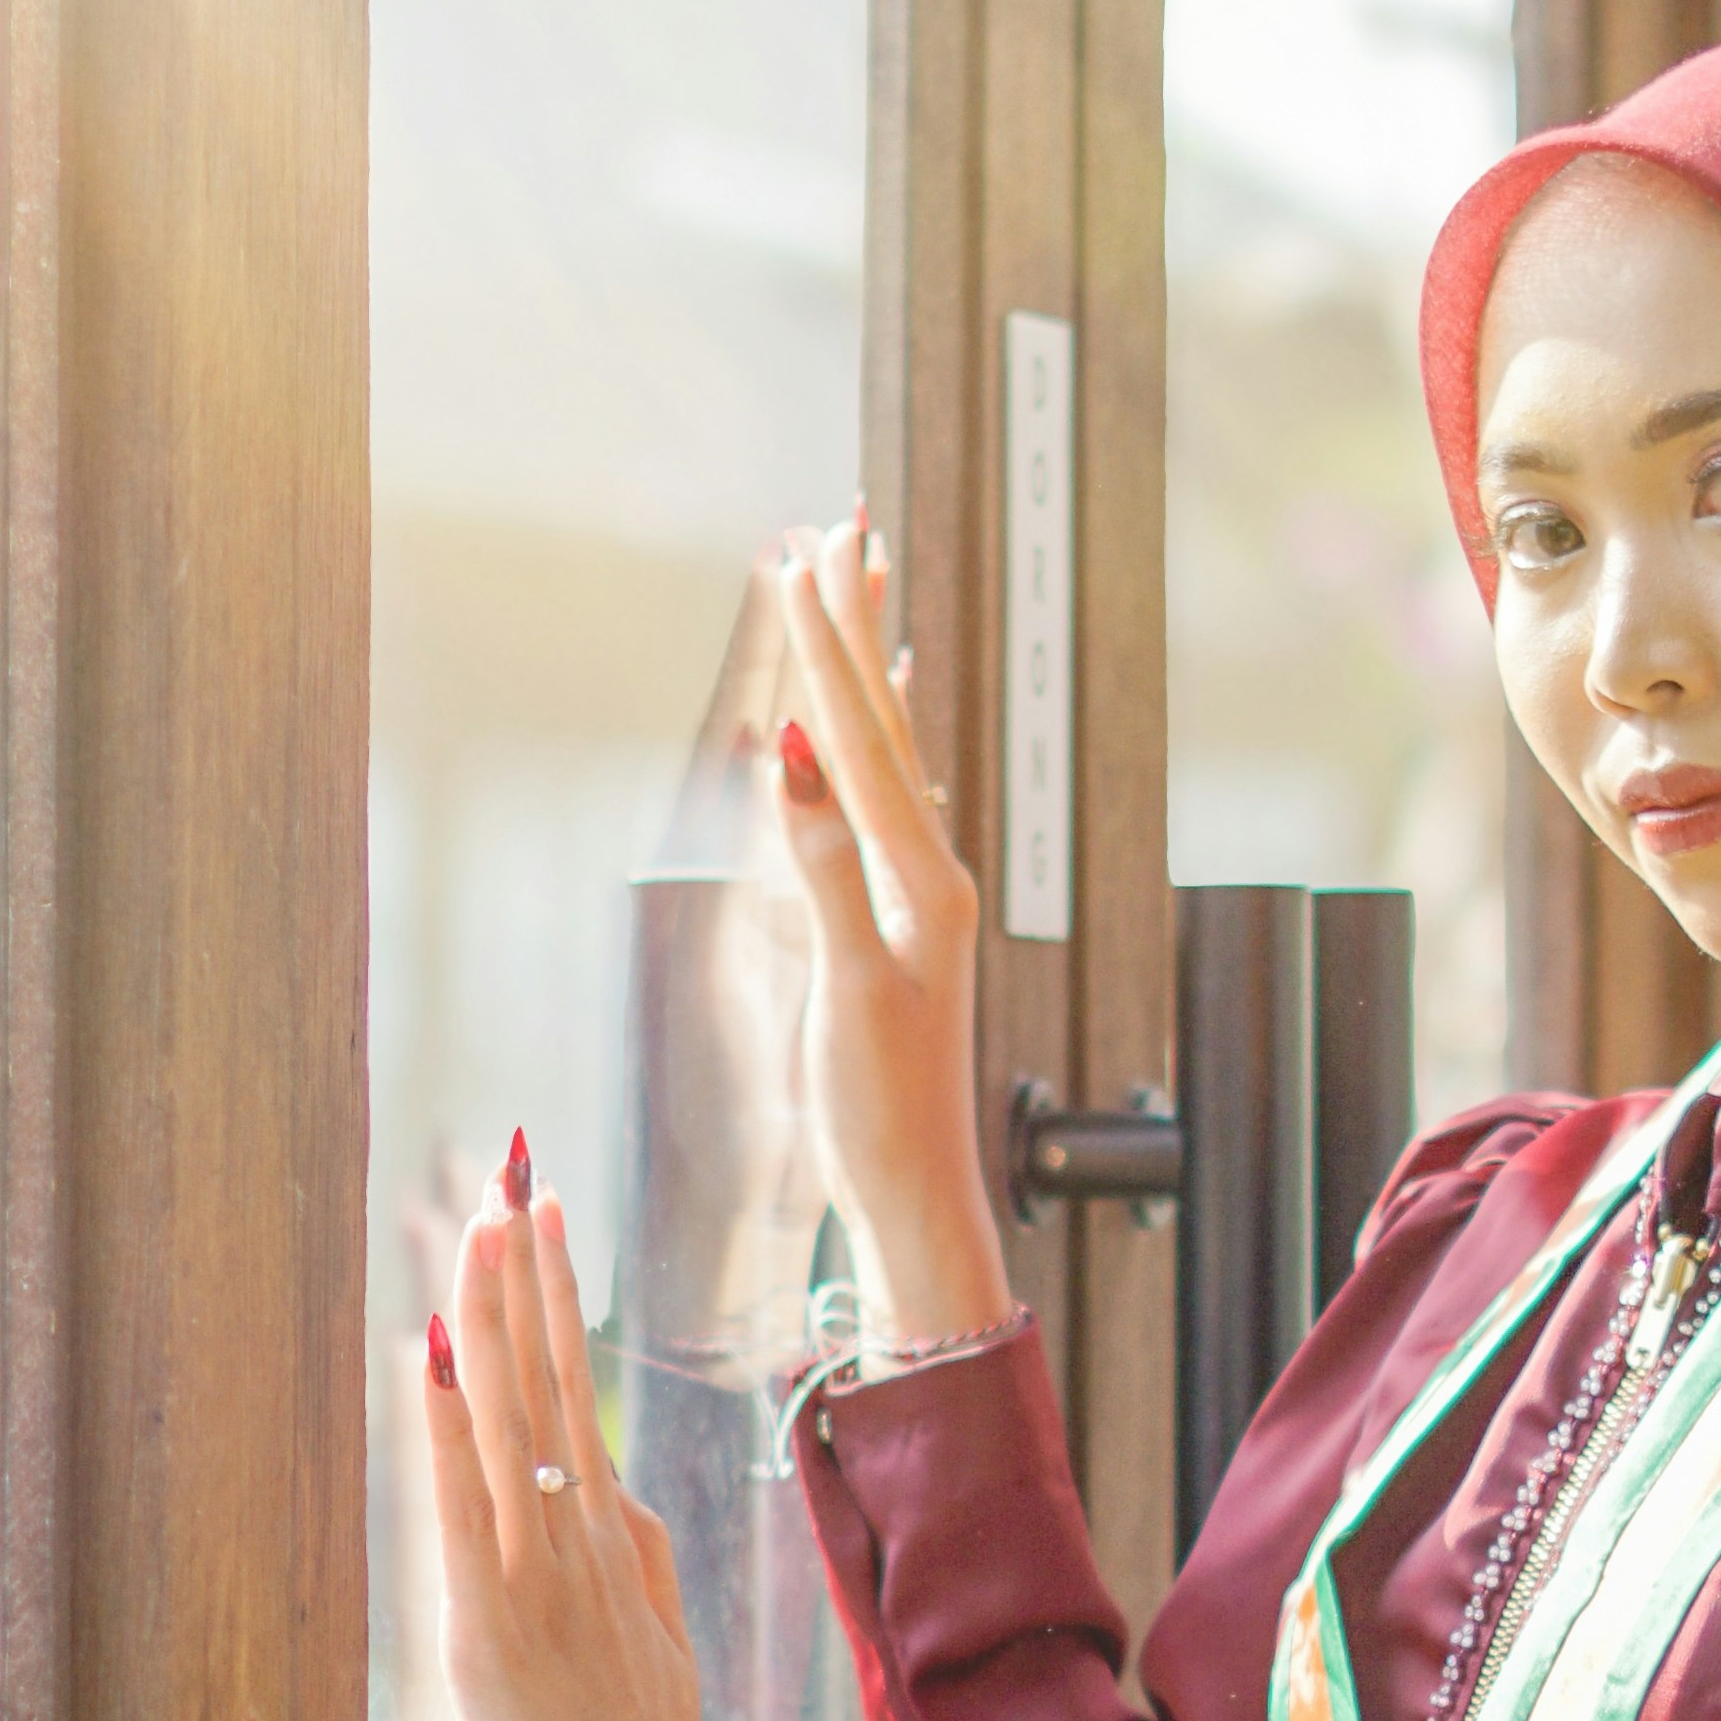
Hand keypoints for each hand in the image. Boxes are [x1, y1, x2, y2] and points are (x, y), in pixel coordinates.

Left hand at [426, 1168, 704, 1720]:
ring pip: (513, 1416)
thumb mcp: (658, 1648)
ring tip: (480, 1215)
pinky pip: (465, 1499)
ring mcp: (536, 1576)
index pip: (572, 1391)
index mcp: (611, 1542)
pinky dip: (450, 1420)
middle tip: (512, 1167)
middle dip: (526, 1266)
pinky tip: (438, 1345)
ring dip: (494, 1309)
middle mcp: (575, 1540)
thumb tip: (606, 1485)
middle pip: (548, 1377)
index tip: (543, 1213)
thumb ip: (632, 1562)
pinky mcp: (493, 1623)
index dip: (556, 1297)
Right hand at [773, 513, 1014, 1344]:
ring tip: (857, 589)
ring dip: (865, 670)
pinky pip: (882, 808)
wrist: (914, 1194)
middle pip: (884, 722)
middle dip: (856, 625)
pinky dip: (870, 749)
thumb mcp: (845, 988)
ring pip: (887, 755)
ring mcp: (912, 897)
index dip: (828, 646)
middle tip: (840, 526)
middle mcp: (925, 873)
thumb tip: (794, 757)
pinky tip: (868, 731)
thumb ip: (822, 870)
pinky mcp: (893, 927)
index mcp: (917, 878)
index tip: (805, 558)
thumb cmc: (878, 1110)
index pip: (862, 738)